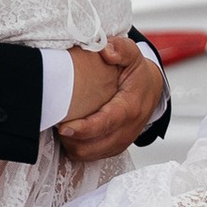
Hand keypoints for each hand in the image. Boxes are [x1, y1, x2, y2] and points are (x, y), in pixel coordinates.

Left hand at [56, 34, 166, 164]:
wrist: (151, 89)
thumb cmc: (137, 73)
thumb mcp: (132, 55)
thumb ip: (121, 49)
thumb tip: (107, 51)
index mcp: (130, 107)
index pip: (107, 123)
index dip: (85, 129)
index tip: (64, 128)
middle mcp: (127, 129)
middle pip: (96, 145)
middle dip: (72, 140)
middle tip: (54, 124)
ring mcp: (122, 141)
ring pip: (91, 154)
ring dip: (73, 146)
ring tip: (60, 129)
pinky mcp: (115, 147)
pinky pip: (92, 156)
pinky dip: (78, 149)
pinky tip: (69, 135)